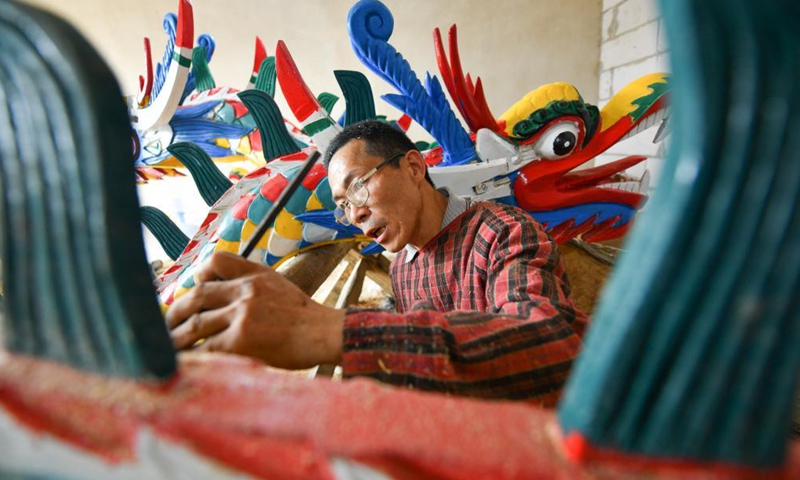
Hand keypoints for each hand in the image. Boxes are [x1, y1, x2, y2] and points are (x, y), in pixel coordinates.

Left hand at [165, 252, 344, 368]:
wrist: (324, 334)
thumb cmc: (304, 317)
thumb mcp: (279, 285)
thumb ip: (252, 283)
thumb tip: (221, 294)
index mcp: (255, 275)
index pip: (215, 262)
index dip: (197, 275)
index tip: (191, 291)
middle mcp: (246, 291)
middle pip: (197, 295)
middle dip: (176, 311)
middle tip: (169, 325)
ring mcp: (242, 315)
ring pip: (195, 324)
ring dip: (177, 337)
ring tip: (171, 347)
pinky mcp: (241, 340)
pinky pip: (206, 347)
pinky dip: (193, 355)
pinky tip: (190, 361)